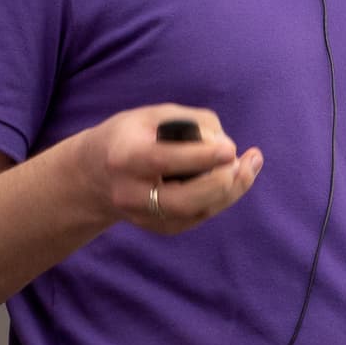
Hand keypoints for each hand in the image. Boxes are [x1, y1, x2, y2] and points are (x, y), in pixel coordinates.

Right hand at [79, 104, 260, 236]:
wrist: (96, 176)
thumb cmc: (129, 137)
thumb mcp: (150, 115)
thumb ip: (190, 122)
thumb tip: (227, 146)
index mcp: (124, 158)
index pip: (163, 161)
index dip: (200, 156)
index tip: (230, 148)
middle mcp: (131, 193)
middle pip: (181, 200)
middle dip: (218, 183)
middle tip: (241, 162)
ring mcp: (144, 217)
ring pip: (194, 213)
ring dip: (229, 192)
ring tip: (250, 166)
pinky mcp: (160, 229)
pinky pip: (198, 217)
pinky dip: (221, 199)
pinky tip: (237, 178)